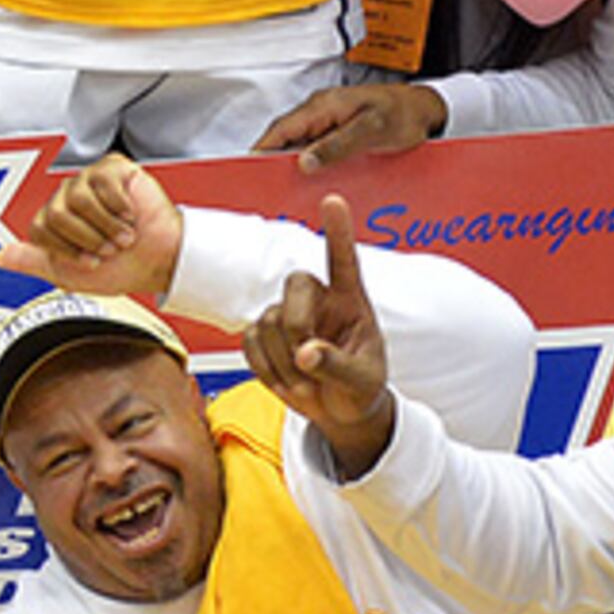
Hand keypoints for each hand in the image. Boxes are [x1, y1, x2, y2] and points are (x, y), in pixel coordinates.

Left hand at [0, 153, 188, 300]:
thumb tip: (0, 256)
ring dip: (106, 225)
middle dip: (87, 238)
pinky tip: (130, 214)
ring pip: (78, 199)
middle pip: (56, 213)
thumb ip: (33, 262)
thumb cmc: (121, 267)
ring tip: (123, 235)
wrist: (159, 260)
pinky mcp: (112, 169)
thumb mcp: (69, 275)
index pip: (39, 227)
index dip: (65, 249)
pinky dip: (120, 206)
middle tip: (109, 248)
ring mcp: (88, 181)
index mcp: (54, 221)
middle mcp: (67, 198)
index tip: (89, 260)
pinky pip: (103, 183)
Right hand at [243, 197, 396, 471]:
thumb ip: (338, 365)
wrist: (340, 413)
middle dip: (297, 324)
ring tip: (306, 383)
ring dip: (283, 360)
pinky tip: (285, 380)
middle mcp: (319, 301)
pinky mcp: (265, 336)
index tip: (332, 201)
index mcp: (352, 303)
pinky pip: (250, 342)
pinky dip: (265, 367)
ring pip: (269, 320)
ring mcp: (289, 316)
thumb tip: (306, 354)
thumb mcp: (362, 381)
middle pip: (296, 284)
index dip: (338, 231)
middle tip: (306, 362)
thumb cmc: (361, 388)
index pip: (343, 260)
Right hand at [253, 82, 448, 172]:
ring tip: (286, 190)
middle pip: (287, 139)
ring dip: (293, 166)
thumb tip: (304, 161)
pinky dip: (311, 165)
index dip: (262, 148)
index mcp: (324, 106)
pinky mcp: (340, 133)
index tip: (248, 169)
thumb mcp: (371, 130)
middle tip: (265, 187)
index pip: (282, 129)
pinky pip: (317, 149)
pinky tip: (314, 183)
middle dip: (273, 161)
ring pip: (301, 146)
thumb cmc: (403, 113)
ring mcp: (330, 122)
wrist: (427, 109)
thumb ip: (337, 145)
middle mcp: (322, 112)